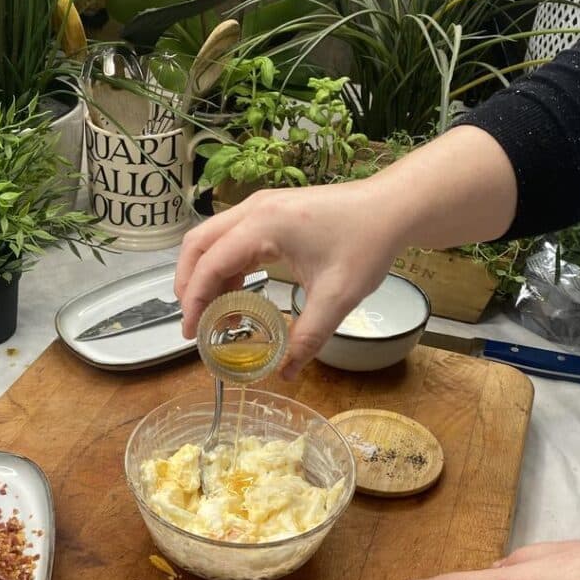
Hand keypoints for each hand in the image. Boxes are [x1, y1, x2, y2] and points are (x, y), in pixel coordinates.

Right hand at [174, 181, 405, 378]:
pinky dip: (224, 268)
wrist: (392, 207)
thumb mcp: (337, 298)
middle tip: (194, 323)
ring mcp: (260, 207)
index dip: (195, 301)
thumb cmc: (366, 243)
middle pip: (197, 245)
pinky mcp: (269, 212)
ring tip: (217, 317)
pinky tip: (238, 297)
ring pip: (210, 240)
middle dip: (187, 285)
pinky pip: (231, 239)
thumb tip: (286, 372)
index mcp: (263, 225)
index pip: (210, 264)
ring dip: (205, 276)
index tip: (192, 334)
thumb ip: (308, 337)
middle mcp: (253, 210)